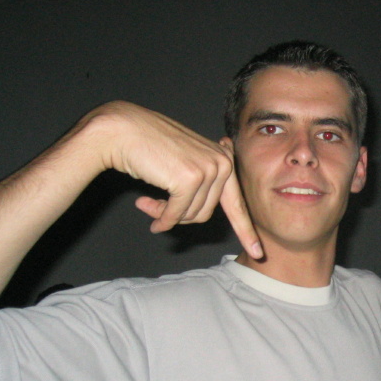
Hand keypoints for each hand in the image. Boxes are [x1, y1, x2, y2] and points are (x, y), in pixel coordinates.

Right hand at [93, 101, 262, 258]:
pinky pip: (176, 214)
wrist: (122, 128)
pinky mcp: (189, 179)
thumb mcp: (185, 162)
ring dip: (167, 215)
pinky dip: (161, 217)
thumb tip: (199, 215)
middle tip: (154, 207)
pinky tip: (143, 205)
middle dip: (180, 216)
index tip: (257, 252)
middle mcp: (221, 164)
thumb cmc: (149, 146)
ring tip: (147, 202)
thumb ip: (201, 183)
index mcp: (224, 159)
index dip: (245, 230)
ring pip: (191, 215)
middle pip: (206, 213)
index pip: (236, 202)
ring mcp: (207, 171)